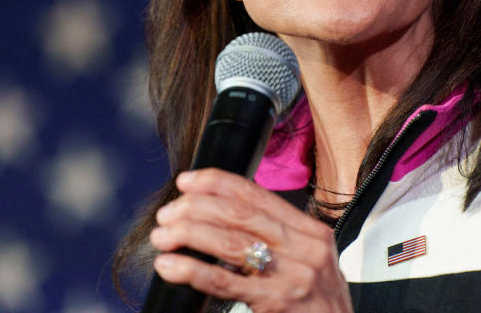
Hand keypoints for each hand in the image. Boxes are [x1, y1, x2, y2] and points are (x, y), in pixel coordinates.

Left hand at [150, 169, 353, 312]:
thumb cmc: (318, 308)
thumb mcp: (309, 264)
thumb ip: (278, 240)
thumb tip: (222, 220)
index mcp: (311, 231)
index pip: (257, 194)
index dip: (217, 182)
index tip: (186, 181)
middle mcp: (306, 248)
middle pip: (240, 214)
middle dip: (196, 208)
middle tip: (167, 215)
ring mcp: (294, 276)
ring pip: (230, 242)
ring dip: (188, 235)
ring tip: (162, 237)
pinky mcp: (279, 303)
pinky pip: (226, 282)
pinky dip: (192, 270)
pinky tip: (170, 266)